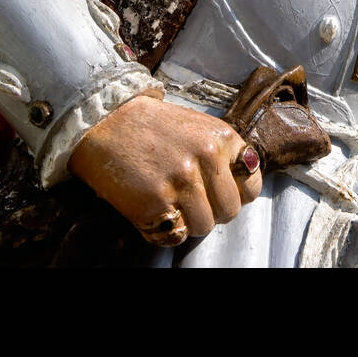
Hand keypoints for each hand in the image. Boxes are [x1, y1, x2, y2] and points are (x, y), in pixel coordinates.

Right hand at [67, 92, 262, 245]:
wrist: (105, 121)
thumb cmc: (152, 127)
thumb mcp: (198, 128)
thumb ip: (223, 154)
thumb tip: (244, 185)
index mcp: (222, 138)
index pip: (252, 185)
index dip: (237, 194)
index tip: (220, 193)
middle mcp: (206, 158)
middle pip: (230, 210)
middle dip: (213, 211)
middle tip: (192, 201)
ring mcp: (181, 181)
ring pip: (205, 226)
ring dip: (189, 222)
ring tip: (171, 204)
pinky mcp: (155, 202)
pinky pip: (176, 235)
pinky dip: (166, 230)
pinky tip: (154, 209)